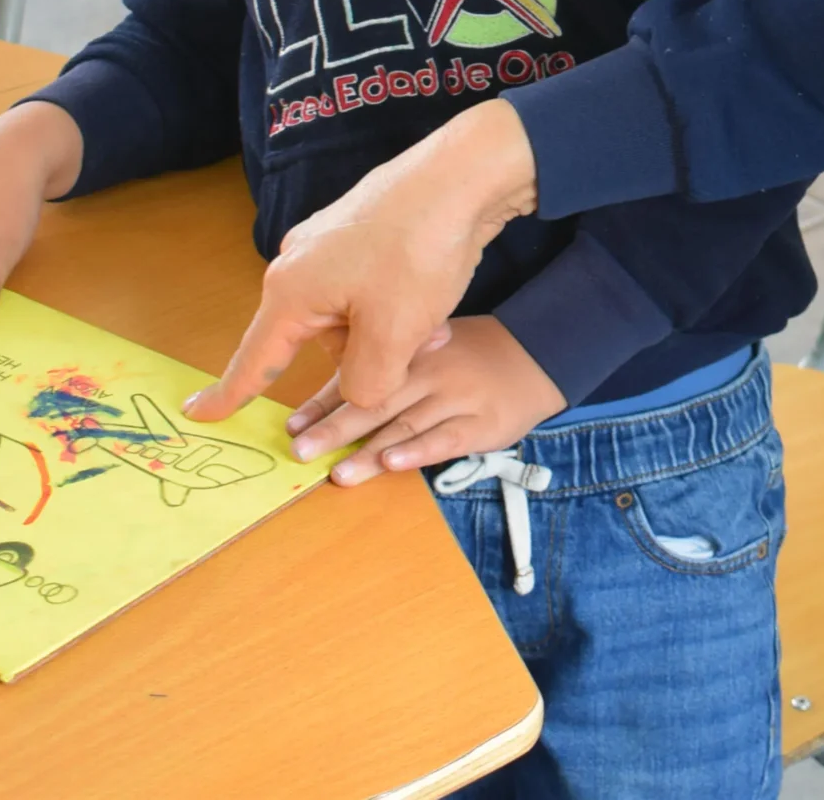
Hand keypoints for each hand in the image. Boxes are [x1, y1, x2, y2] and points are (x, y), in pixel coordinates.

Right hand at [183, 98, 537, 423]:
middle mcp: (300, 264)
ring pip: (352, 319)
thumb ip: (366, 383)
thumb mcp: (393, 334)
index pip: (254, 359)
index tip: (199, 415)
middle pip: (319, 342)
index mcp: (291, 291)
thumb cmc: (418, 251)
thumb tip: (358, 393)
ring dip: (391, 333)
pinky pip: (370, 291)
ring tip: (434, 325)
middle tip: (416, 350)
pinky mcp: (363, 234)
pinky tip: (434, 304)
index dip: (229, 394)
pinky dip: (398, 307)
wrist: (464, 174)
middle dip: (367, 358)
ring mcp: (331, 244)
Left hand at [285, 316, 561, 484]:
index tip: (291, 426)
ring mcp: (455, 398)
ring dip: (370, 452)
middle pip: (377, 403)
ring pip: (406, 426)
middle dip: (336, 429)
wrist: (532, 356)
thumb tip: (320, 406)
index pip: (361, 378)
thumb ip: (380, 374)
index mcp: (409, 352)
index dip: (323, 403)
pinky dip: (417, 452)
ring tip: (338, 472)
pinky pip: (445, 439)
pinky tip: (393, 464)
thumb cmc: (464, 357)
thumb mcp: (425, 350)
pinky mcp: (479, 424)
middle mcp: (428, 372)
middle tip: (301, 451)